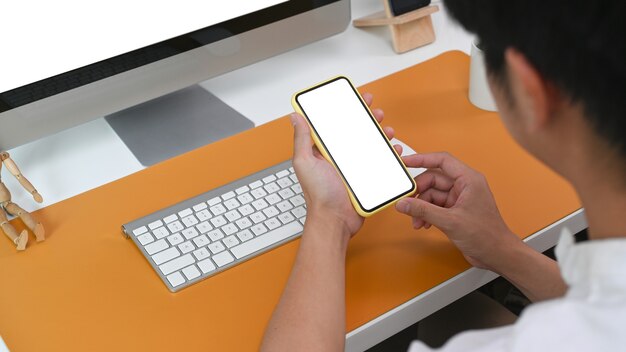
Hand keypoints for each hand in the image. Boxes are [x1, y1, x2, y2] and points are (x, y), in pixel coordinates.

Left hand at [291, 93, 399, 237]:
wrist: (335, 220)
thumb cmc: (318, 195)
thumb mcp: (304, 162)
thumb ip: (301, 139)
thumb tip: (295, 117)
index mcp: (325, 151)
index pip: (336, 124)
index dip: (346, 109)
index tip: (356, 98)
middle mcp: (340, 157)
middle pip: (356, 131)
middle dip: (368, 118)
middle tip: (376, 111)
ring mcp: (354, 168)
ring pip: (371, 144)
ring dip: (381, 134)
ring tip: (388, 129)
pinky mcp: (367, 178)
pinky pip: (381, 163)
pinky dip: (389, 155)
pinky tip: (394, 150)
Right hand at [395, 152, 521, 270]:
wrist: (497, 254)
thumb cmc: (487, 235)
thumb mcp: (450, 221)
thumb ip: (423, 211)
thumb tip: (404, 203)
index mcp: (469, 179)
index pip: (442, 160)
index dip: (422, 158)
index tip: (406, 162)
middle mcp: (464, 186)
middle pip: (433, 179)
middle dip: (419, 192)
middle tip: (407, 203)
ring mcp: (460, 198)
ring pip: (432, 194)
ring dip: (421, 207)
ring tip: (416, 221)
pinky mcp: (456, 210)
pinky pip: (435, 206)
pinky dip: (427, 213)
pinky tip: (424, 224)